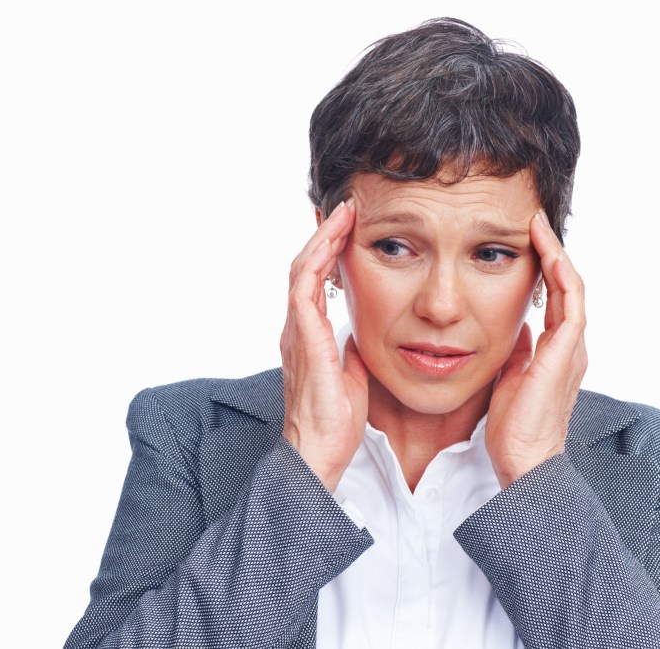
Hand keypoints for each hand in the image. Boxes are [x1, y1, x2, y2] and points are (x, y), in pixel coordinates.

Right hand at [280, 201, 369, 492]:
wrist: (317, 451)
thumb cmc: (333, 422)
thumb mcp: (351, 376)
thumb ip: (352, 353)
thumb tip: (364, 338)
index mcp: (308, 335)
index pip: (315, 282)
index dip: (329, 253)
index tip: (349, 229)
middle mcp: (296, 328)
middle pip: (305, 267)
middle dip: (324, 236)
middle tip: (346, 208)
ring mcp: (296, 331)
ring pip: (302, 269)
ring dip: (322, 239)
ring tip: (343, 213)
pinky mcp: (302, 338)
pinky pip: (303, 288)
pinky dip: (317, 260)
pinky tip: (333, 240)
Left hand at [486, 209, 587, 488]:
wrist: (523, 462)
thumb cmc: (513, 428)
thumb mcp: (509, 378)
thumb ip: (516, 352)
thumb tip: (510, 331)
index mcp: (555, 351)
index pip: (553, 298)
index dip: (542, 267)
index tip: (525, 240)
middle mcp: (569, 346)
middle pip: (566, 286)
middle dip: (551, 251)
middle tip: (534, 220)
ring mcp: (571, 350)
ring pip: (571, 289)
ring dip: (556, 255)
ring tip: (540, 226)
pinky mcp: (564, 355)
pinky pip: (570, 306)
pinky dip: (561, 277)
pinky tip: (548, 255)